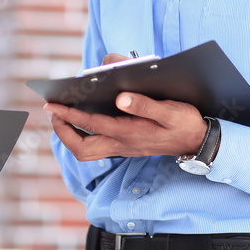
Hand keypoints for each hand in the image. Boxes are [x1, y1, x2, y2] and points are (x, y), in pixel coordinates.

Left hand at [44, 91, 207, 161]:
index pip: (91, 124)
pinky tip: (82, 119)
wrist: (197, 141)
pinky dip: (83, 135)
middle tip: (53, 112)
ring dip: (71, 136)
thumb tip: (121, 97)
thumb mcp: (170, 111)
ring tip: (62, 116)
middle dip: (63, 131)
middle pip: (81, 149)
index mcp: (129, 132)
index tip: (53, 105)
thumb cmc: (183, 123)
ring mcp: (123, 147)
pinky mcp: (126, 146)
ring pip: (87, 151)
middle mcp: (122, 144)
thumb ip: (145, 105)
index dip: (69, 115)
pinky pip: (96, 147)